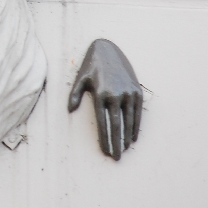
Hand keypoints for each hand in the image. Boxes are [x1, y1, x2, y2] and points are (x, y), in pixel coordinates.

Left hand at [68, 39, 141, 160]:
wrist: (108, 49)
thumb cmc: (91, 66)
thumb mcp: (80, 78)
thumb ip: (74, 94)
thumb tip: (70, 110)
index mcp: (100, 93)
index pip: (103, 122)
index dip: (104, 139)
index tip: (105, 151)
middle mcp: (115, 94)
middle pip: (117, 125)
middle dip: (116, 143)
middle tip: (116, 158)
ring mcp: (127, 92)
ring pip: (129, 120)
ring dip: (127, 137)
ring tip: (124, 149)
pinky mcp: (136, 90)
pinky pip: (137, 112)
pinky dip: (136, 126)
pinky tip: (133, 137)